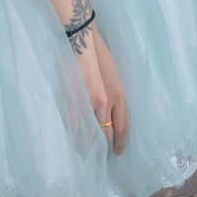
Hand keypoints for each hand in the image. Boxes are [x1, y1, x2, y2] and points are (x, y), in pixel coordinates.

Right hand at [72, 25, 128, 156]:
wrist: (79, 40)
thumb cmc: (97, 53)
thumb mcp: (113, 74)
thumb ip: (113, 94)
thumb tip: (110, 111)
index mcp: (118, 94)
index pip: (123, 126)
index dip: (120, 142)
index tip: (118, 152)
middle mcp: (105, 102)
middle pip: (106, 133)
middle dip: (104, 147)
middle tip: (101, 157)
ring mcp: (88, 103)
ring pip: (91, 133)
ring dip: (89, 146)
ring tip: (87, 154)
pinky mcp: (72, 101)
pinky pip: (75, 126)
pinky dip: (76, 136)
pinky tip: (75, 141)